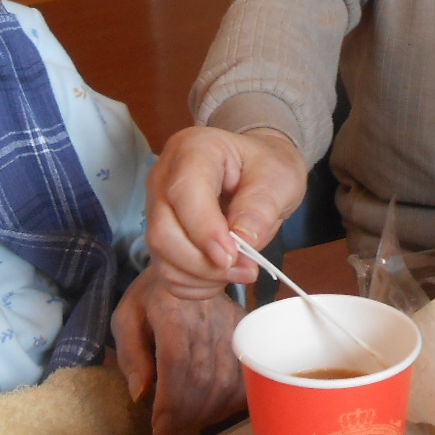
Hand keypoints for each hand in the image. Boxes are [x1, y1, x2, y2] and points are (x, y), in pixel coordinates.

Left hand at [111, 268, 245, 434]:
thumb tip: (140, 394)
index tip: (159, 425)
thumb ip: (129, 354)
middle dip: (185, 413)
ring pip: (225, 380)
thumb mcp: (127, 317)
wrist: (191, 263)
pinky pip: (245, 376)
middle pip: (203, 375)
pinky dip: (230, 402)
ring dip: (206, 412)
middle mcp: (207, 314)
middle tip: (170, 431)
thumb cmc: (153, 297)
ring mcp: (232, 323)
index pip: (177, 359)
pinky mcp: (247, 332)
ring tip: (187, 423)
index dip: (170, 399)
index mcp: (172, 306)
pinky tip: (211, 410)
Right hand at [146, 125, 307, 298]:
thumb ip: (260, 207)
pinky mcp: (159, 233)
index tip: (233, 257)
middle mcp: (164, 177)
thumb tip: (242, 243)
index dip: (205, 232)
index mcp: (193, 150)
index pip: (184, 194)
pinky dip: (194, 284)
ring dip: (201, 277)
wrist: (254, 168)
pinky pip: (166, 270)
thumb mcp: (278, 178)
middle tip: (245, 269)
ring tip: (238, 271)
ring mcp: (156, 207)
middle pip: (163, 232)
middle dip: (203, 264)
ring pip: (161, 257)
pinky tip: (219, 274)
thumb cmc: (265, 167)